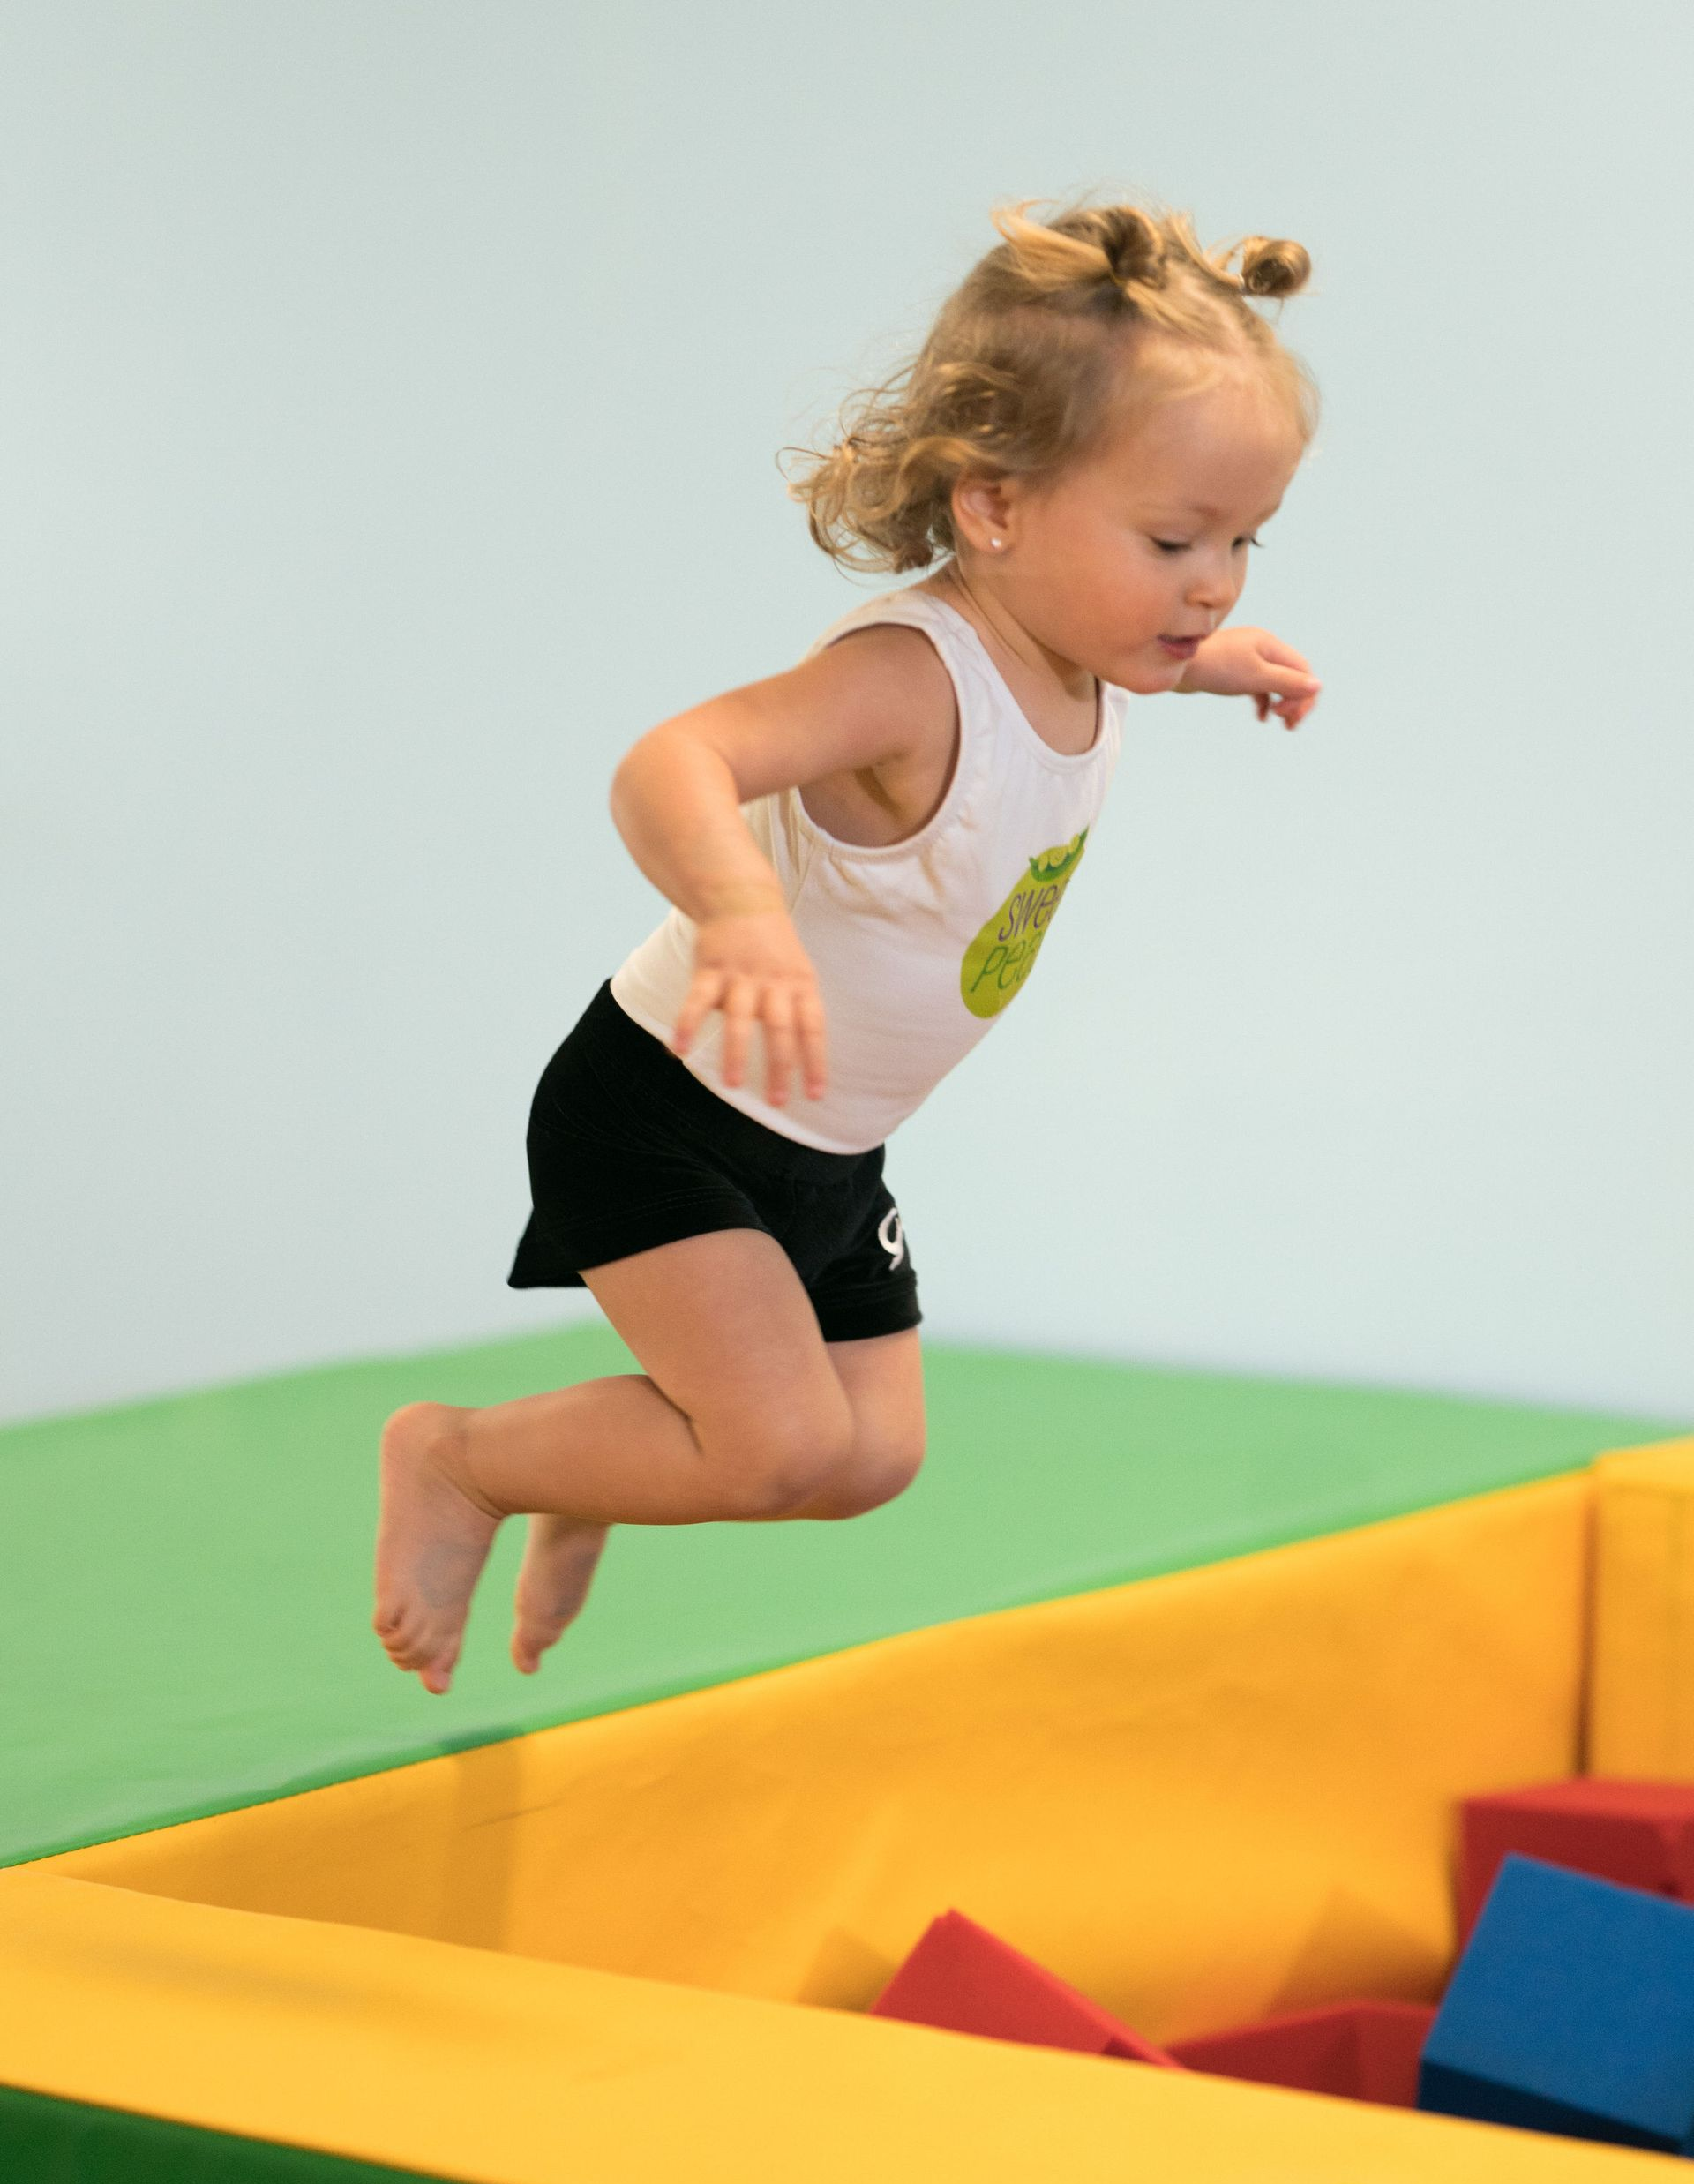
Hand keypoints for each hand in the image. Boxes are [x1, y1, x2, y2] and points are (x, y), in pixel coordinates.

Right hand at [671, 906, 828, 1106]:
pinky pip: (697, 1000)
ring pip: (741, 1018)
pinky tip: (679, 1050)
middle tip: (776, 1101)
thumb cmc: (774, 948)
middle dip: (779, 1067)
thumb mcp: (798, 973)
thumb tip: (798, 1061)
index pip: (813, 1028)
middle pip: (780, 1029)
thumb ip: (797, 1011)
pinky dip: (687, 1024)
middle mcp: (774, 982)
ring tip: (732, 1085)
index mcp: (801, 985)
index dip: (815, 1062)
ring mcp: (741, 974)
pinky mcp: (711, 967)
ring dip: (736, 1052)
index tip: (814, 1095)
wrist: (742, 897)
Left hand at [1178, 625, 1321, 729]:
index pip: (1302, 670)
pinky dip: (1262, 702)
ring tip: (1280, 723)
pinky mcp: (1232, 671)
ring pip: (1275, 682)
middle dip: (1295, 701)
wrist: (1173, 665)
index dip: (1303, 695)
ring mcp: (1246, 659)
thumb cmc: (1214, 668)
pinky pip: (1257, 686)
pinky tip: (1261, 718)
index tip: (1288, 716)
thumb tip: (1318, 686)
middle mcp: (1261, 648)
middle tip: (1289, 725)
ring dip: (1281, 703)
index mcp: (1270, 645)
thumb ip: (1286, 682)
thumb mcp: (1255, 676)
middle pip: (1291, 676)